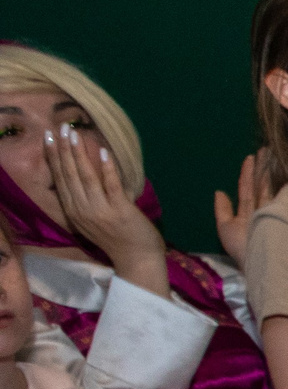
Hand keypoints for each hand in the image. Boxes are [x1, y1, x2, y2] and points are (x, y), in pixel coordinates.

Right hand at [45, 125, 164, 282]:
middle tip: (61, 128)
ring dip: (79, 154)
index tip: (48, 138)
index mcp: (73, 212)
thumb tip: (83, 171)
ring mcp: (100, 211)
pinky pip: (111, 185)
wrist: (137, 260)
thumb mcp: (92, 219)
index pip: (60, 180)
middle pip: (69, 175)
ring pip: (85, 177)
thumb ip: (86, 199)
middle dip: (63, 149)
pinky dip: (107, 168)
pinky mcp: (120, 211)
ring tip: (75, 134)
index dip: (53, 157)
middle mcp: (82, 210)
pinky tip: (102, 151)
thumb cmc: (117, 238)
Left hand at [212, 152, 276, 263]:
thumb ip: (222, 210)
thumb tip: (219, 191)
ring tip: (273, 153)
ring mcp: (275, 212)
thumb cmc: (243, 249)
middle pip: (262, 185)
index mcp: (248, 215)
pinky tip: (287, 168)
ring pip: (272, 186)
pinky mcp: (287, 213)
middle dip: (263, 168)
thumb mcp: (226, 229)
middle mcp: (263, 211)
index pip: (247, 190)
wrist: (264, 264)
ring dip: (272, 170)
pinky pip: (284, 194)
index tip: (250, 157)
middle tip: (266, 149)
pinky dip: (285, 181)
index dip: (247, 174)